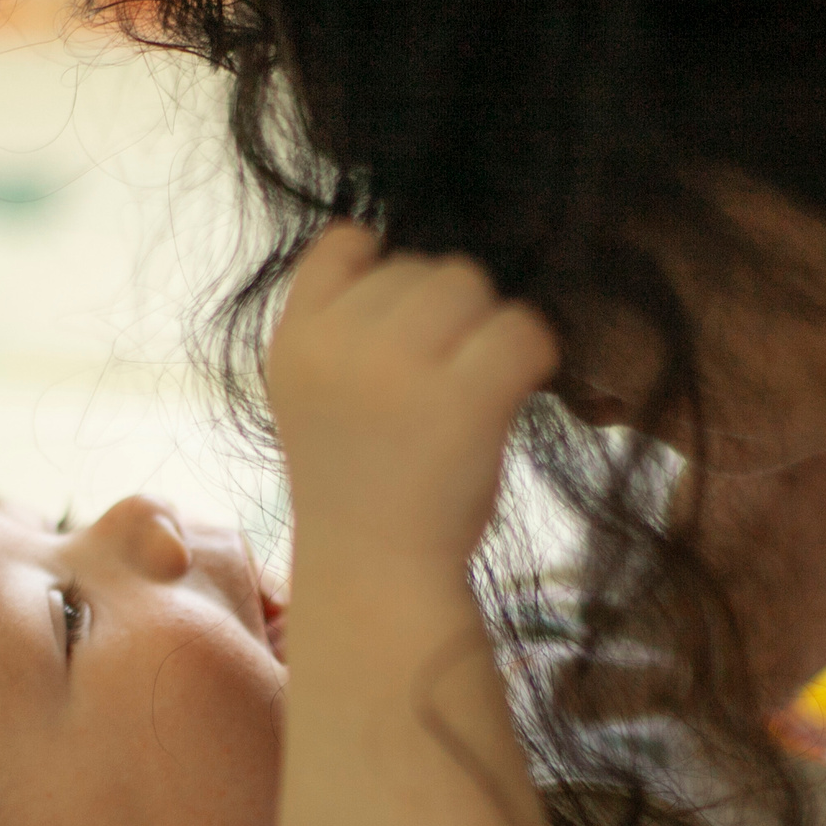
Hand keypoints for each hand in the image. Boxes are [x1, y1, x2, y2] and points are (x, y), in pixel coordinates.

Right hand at [267, 221, 558, 567]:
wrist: (378, 583)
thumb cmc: (363, 493)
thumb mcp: (320, 401)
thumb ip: (348, 332)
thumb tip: (438, 269)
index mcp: (291, 343)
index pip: (344, 242)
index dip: (386, 274)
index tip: (404, 335)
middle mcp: (335, 346)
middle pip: (423, 266)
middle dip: (447, 315)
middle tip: (445, 385)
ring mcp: (395, 367)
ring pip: (473, 287)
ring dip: (488, 332)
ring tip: (476, 393)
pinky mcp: (461, 398)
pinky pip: (522, 330)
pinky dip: (534, 356)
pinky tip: (517, 394)